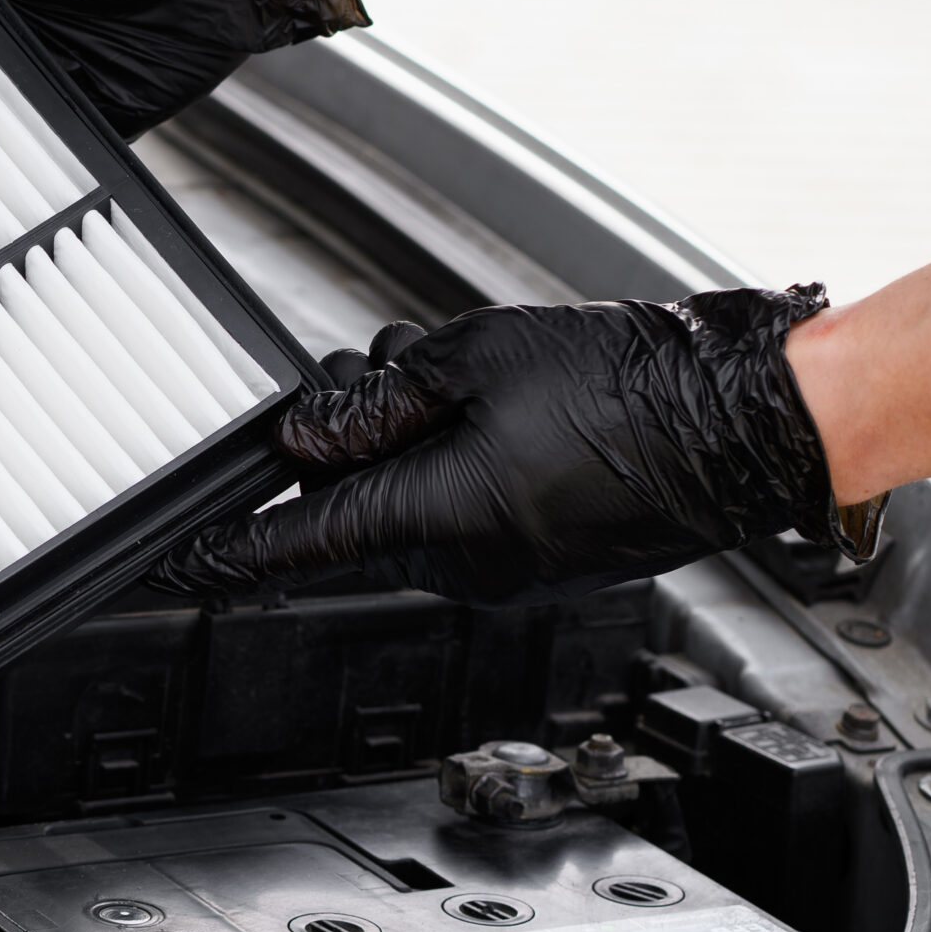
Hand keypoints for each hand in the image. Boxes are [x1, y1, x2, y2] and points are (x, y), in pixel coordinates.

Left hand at [150, 286, 871, 606]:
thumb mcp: (478, 358)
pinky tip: (503, 416)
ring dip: (411, 447)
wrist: (753, 420)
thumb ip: (375, 402)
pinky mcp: (543, 565)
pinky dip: (460, 466)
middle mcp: (470, 563)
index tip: (177, 563)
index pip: (300, 545)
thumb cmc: (637, 383)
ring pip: (411, 509)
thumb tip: (303, 438)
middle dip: (349, 445)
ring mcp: (511, 573)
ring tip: (463, 382)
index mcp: (442, 516)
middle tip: (369, 377)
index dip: (228, 552)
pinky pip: (466, 518)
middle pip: (356, 511)